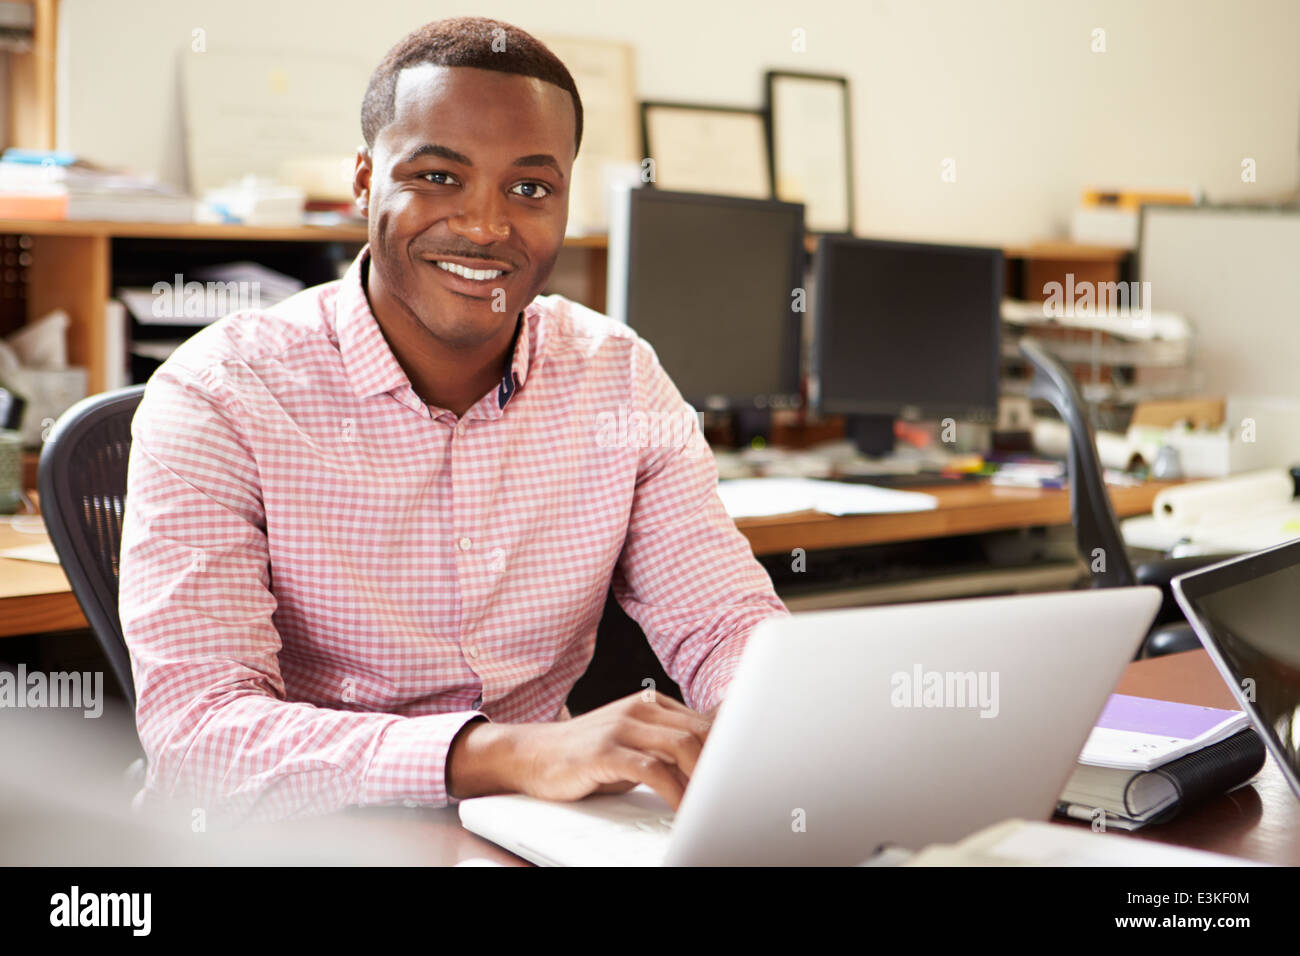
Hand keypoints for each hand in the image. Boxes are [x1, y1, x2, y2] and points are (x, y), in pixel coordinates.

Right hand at [448, 691, 714, 810]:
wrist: (531, 755)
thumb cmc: (586, 755)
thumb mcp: (633, 743)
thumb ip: (668, 744)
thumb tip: (715, 754)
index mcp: (651, 704)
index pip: (706, 721)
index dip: (733, 746)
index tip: (752, 771)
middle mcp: (639, 708)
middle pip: (701, 732)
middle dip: (726, 765)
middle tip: (739, 794)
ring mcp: (622, 727)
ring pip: (682, 747)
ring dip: (705, 780)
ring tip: (717, 805)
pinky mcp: (605, 751)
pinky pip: (653, 770)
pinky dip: (675, 792)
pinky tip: (684, 810)